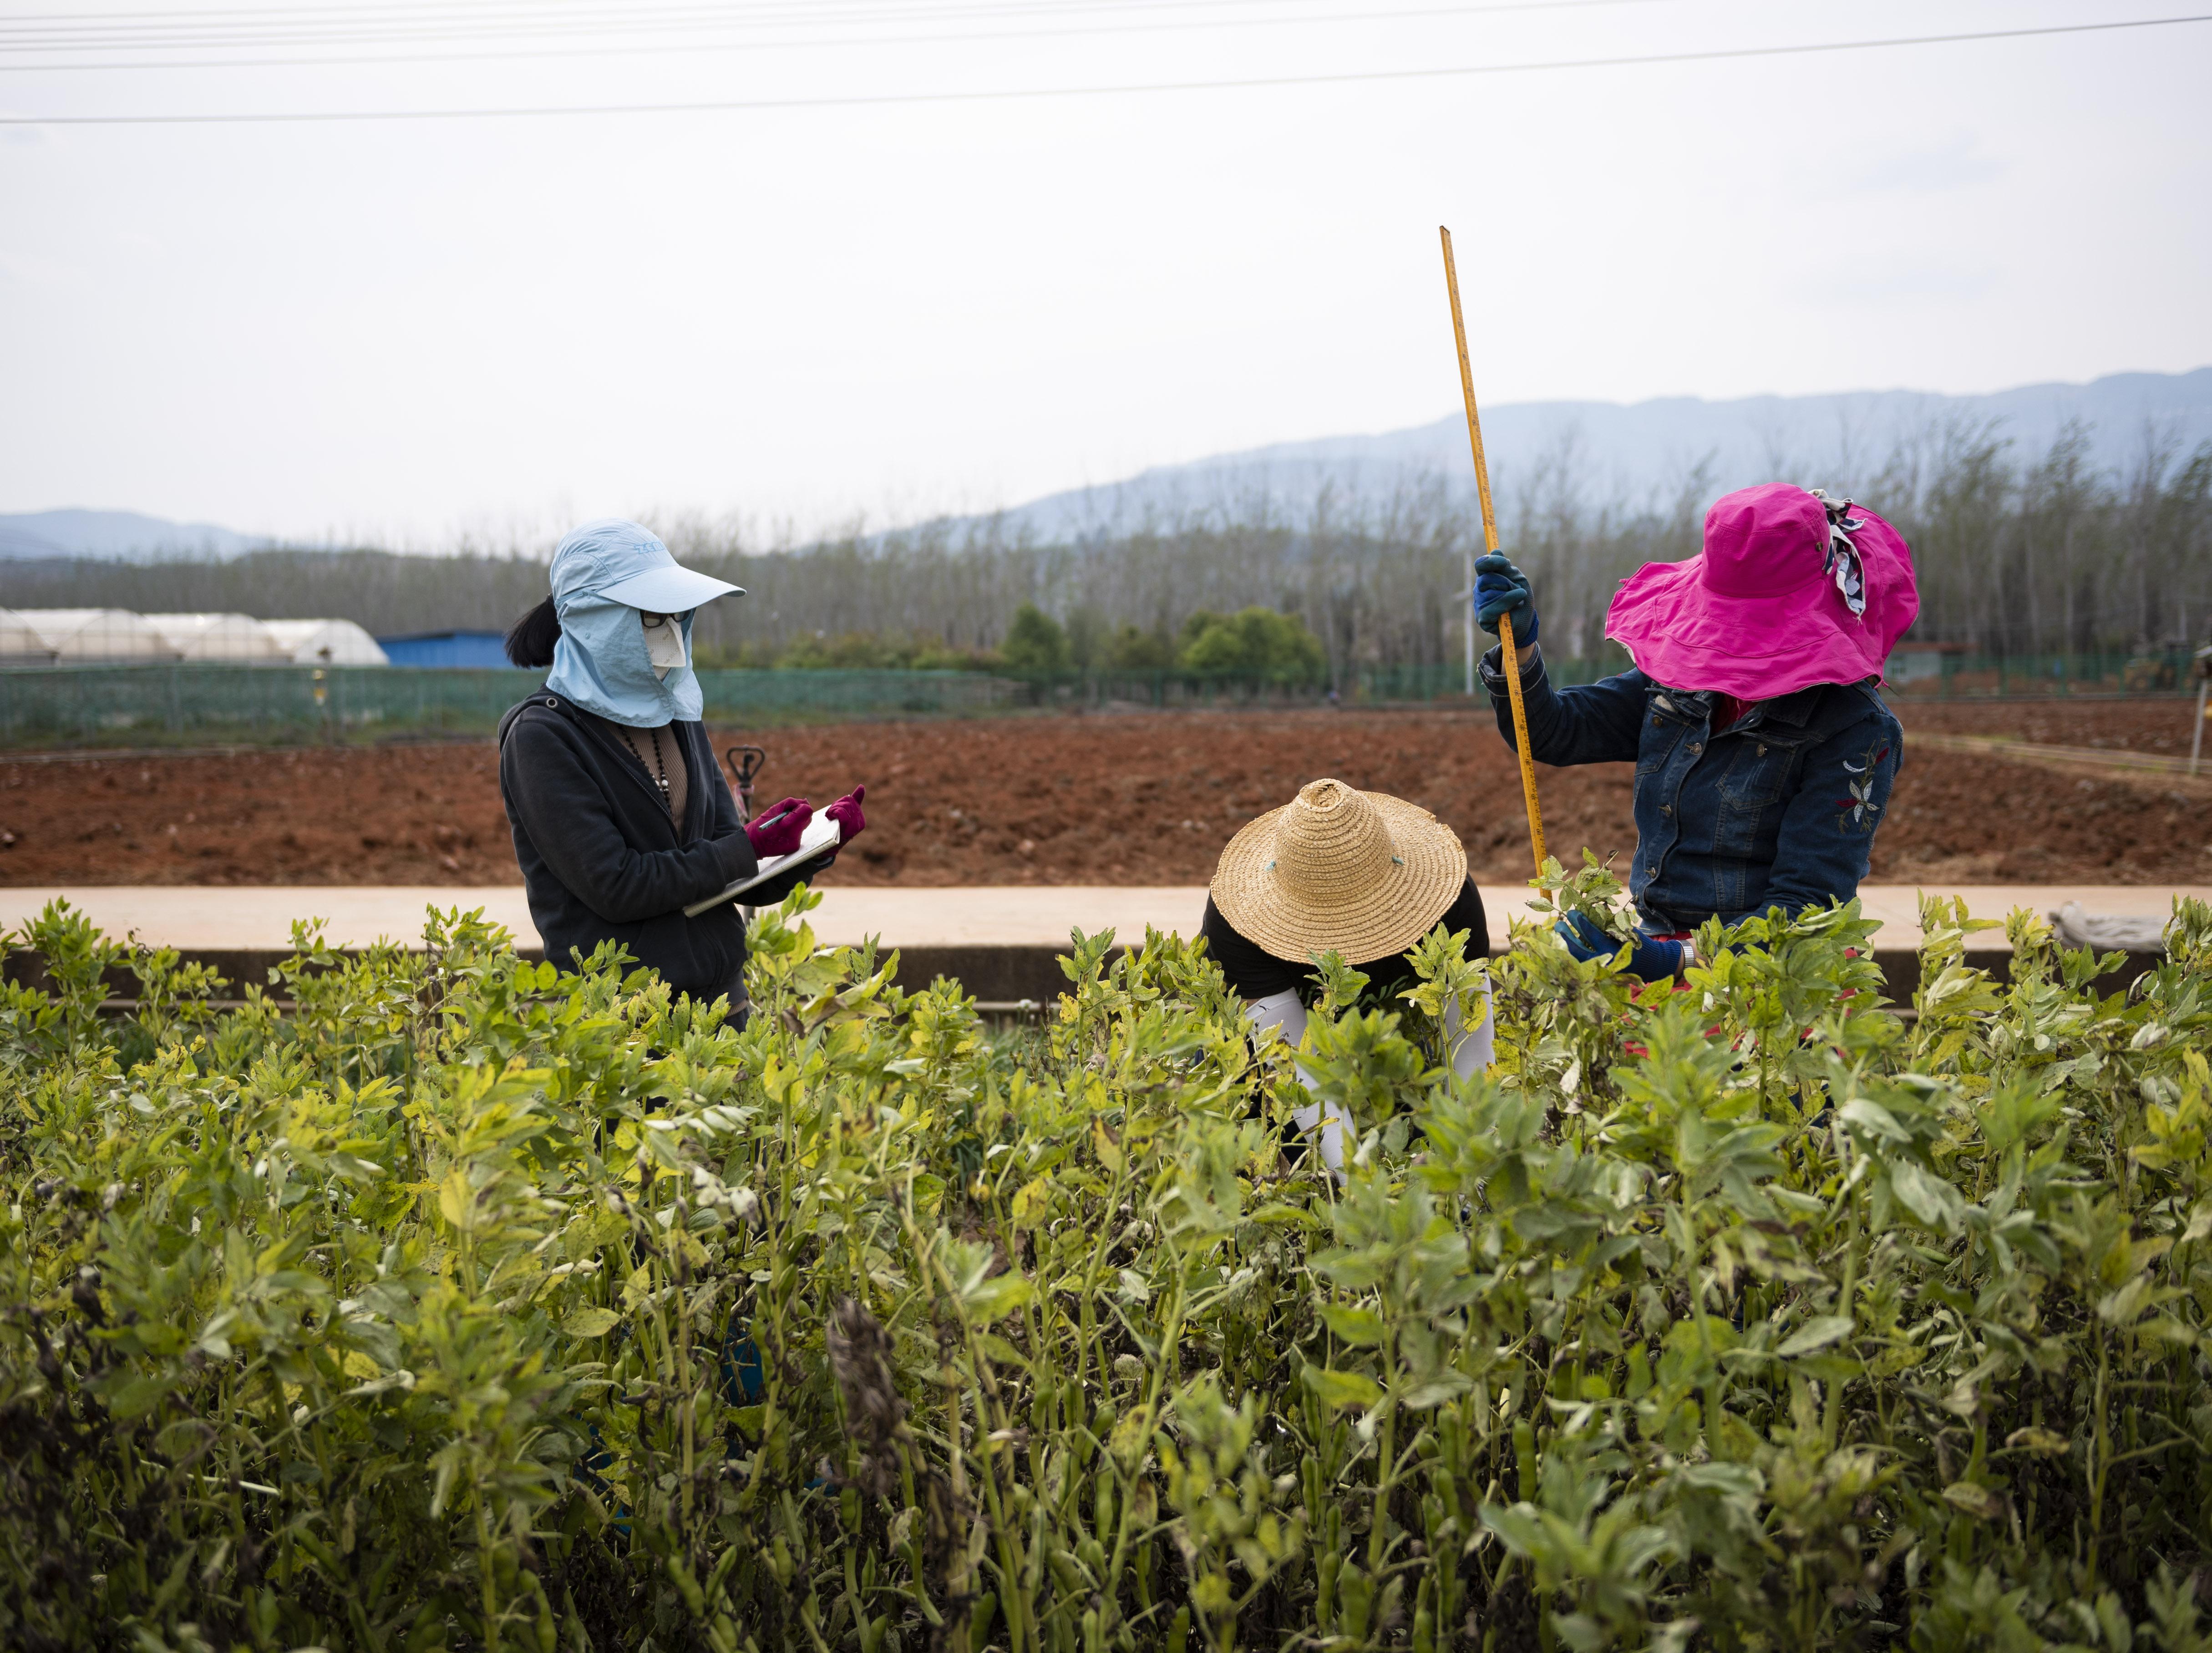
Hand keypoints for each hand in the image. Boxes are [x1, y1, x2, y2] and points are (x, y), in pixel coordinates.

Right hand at [745, 796, 812, 857]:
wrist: (754, 844)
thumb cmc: (762, 825)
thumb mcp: (774, 809)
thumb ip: (791, 803)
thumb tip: (805, 802)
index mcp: (788, 825)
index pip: (807, 811)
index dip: (801, 807)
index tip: (793, 808)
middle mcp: (794, 836)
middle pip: (807, 818)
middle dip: (799, 814)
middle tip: (788, 814)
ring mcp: (795, 843)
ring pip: (804, 826)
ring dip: (796, 822)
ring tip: (783, 824)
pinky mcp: (795, 847)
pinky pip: (799, 834)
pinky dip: (794, 830)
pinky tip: (783, 832)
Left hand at [824, 784, 866, 844]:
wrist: (827, 846)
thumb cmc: (833, 828)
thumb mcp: (842, 813)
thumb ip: (851, 801)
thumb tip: (861, 787)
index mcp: (859, 817)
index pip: (853, 801)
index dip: (850, 798)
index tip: (855, 792)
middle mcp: (860, 822)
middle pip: (848, 802)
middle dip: (837, 805)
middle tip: (830, 814)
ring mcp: (855, 827)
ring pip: (845, 808)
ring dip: (834, 810)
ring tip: (830, 817)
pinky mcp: (849, 832)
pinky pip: (843, 816)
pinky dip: (835, 813)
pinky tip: (830, 816)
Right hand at [1473, 552, 1537, 644]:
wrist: (1526, 620)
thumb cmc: (1521, 598)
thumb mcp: (1517, 579)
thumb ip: (1506, 567)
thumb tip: (1496, 550)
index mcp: (1486, 577)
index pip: (1481, 565)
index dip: (1490, 561)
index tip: (1505, 562)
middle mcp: (1479, 590)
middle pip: (1487, 578)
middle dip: (1506, 582)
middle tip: (1516, 589)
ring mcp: (1479, 604)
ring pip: (1491, 593)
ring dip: (1509, 595)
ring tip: (1516, 601)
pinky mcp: (1482, 618)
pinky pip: (1492, 608)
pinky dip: (1507, 603)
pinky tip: (1517, 603)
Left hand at [1556, 911, 1685, 978]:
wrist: (1650, 965)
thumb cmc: (1639, 943)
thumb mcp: (1627, 931)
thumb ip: (1609, 923)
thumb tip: (1588, 909)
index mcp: (1615, 952)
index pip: (1594, 937)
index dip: (1582, 924)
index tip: (1573, 913)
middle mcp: (1606, 964)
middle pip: (1580, 951)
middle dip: (1568, 936)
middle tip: (1559, 923)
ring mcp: (1601, 972)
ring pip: (1578, 959)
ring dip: (1567, 944)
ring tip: (1560, 930)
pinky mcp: (1598, 975)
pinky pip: (1581, 963)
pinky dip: (1573, 952)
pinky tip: (1567, 941)